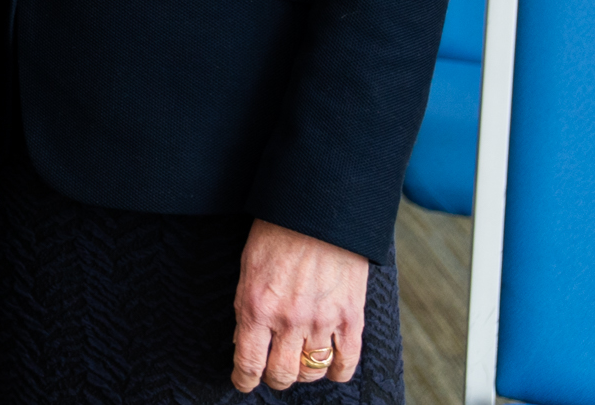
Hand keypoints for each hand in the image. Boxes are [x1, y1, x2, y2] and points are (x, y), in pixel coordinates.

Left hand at [231, 218, 367, 389]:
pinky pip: (346, 363)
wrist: (318, 211)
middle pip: (282, 374)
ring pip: (311, 372)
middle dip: (274, 378)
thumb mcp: (248, 269)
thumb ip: (247, 307)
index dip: (244, 380)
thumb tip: (245, 341)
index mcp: (256, 307)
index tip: (243, 383)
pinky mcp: (350, 318)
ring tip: (298, 363)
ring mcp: (322, 322)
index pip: (248, 363)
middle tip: (272, 371)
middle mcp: (288, 320)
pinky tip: (329, 367)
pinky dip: (336, 372)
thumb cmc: (276, 234)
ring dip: (302, 373)